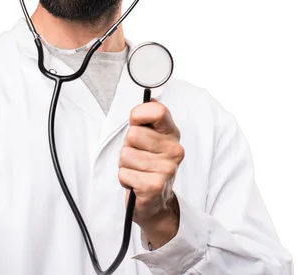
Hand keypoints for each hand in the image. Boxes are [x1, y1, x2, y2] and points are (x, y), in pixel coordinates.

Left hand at [118, 99, 183, 247]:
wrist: (156, 201)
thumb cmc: (148, 164)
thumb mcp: (149, 138)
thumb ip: (147, 119)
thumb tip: (150, 98)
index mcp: (172, 134)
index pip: (157, 111)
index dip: (139, 115)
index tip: (136, 124)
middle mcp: (174, 150)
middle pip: (133, 135)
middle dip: (128, 146)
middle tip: (137, 156)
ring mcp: (167, 168)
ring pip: (126, 155)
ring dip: (125, 164)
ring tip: (137, 170)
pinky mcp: (155, 186)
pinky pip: (124, 174)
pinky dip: (124, 179)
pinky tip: (136, 183)